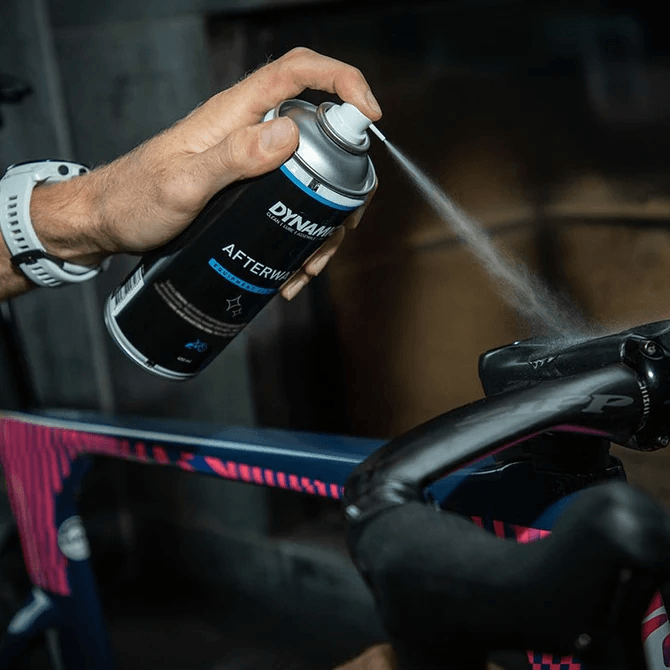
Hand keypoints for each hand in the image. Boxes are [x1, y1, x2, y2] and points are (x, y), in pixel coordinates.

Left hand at [23, 47, 379, 303]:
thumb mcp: (182, 184)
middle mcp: (248, 131)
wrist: (107, 222)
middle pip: (319, 132)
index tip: (371, 115)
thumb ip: (233, 156)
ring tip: (311, 264)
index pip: (297, 71)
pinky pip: (291, 200)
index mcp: (234, 114)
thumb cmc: (134, 200)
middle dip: (344, 179)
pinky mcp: (248, 187)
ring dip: (325, 220)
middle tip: (344, 223)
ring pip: (311, 176)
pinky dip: (302, 233)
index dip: (342, 80)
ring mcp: (251, 160)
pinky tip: (294, 269)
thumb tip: (290, 133)